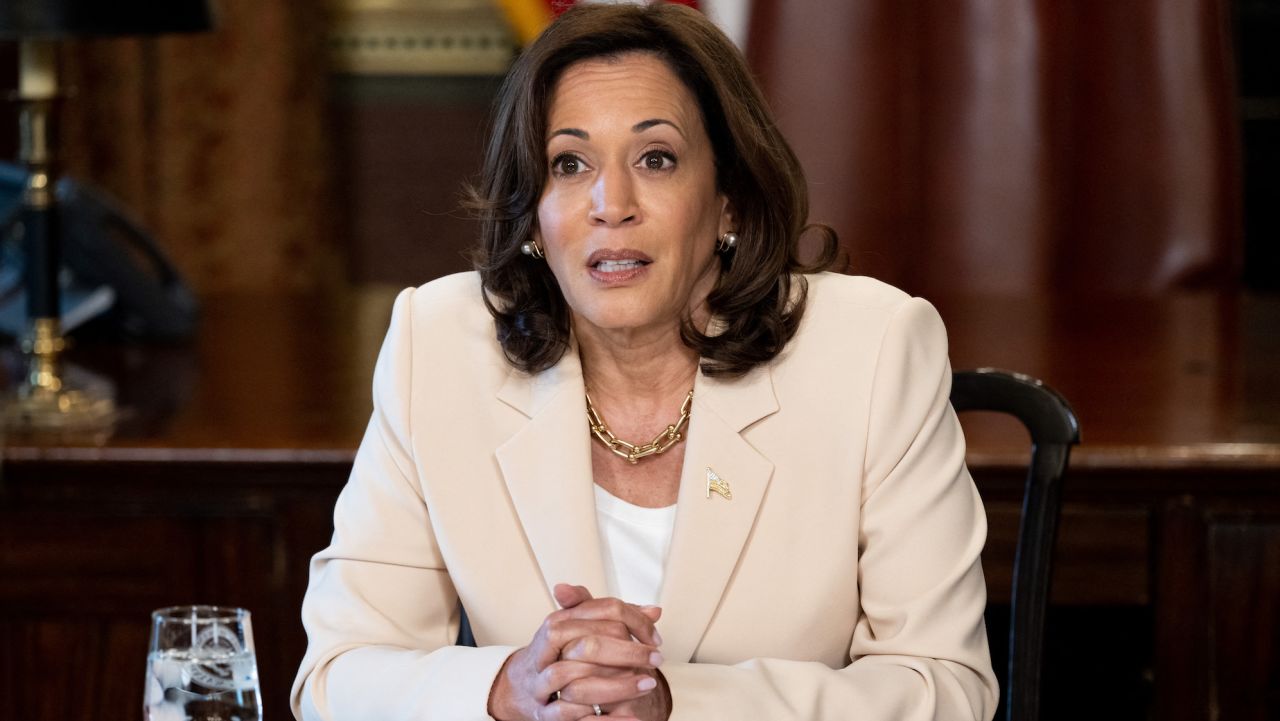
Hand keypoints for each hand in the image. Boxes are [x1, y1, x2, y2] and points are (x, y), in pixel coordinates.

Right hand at [488, 584, 663, 720]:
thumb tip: (654, 610)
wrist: (524, 685)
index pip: (601, 612)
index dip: (634, 621)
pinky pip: (572, 717)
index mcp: (558, 622)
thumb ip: (616, 619)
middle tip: (656, 658)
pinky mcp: (546, 713)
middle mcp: (547, 650)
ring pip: (577, 685)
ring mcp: (543, 684)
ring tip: (647, 684)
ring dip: (617, 686)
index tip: (654, 637)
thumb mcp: (581, 626)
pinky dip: (603, 720)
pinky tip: (631, 716)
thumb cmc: (560, 652)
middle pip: (588, 646)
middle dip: (628, 653)